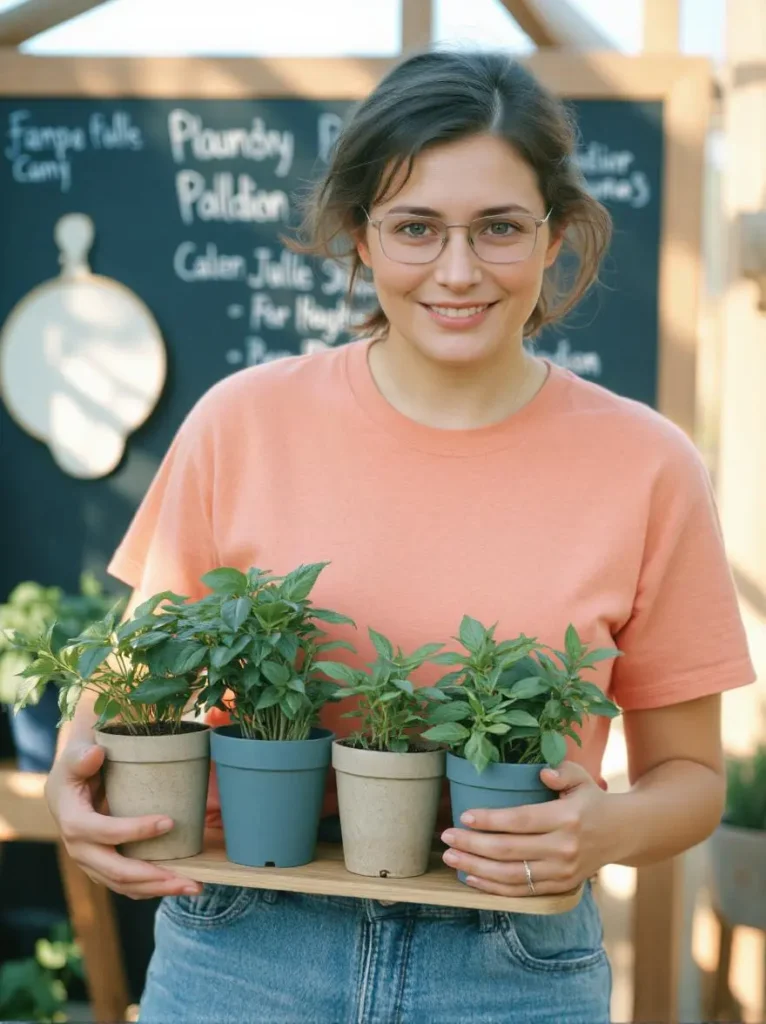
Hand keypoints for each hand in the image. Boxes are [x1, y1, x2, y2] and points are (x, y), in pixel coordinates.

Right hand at [46, 742, 201, 899]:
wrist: (67, 787)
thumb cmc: (77, 767)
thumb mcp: (75, 757)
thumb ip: (81, 756)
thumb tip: (95, 754)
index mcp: (74, 823)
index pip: (106, 832)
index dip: (137, 831)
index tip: (170, 822)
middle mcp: (81, 850)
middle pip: (118, 872)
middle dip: (155, 877)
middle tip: (190, 878)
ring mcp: (92, 863)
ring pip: (125, 886)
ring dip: (159, 889)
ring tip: (193, 886)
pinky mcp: (103, 868)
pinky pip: (127, 885)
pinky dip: (151, 889)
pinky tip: (177, 885)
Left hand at [440, 761, 614, 896]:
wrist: (622, 833)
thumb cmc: (592, 800)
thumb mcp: (581, 777)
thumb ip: (562, 771)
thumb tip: (542, 773)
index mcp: (567, 818)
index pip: (521, 820)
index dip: (491, 820)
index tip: (464, 815)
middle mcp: (563, 848)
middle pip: (509, 851)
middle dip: (472, 845)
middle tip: (446, 837)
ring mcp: (561, 873)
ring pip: (511, 875)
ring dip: (476, 869)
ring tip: (451, 858)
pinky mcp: (559, 887)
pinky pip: (521, 892)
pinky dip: (493, 888)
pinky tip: (471, 879)